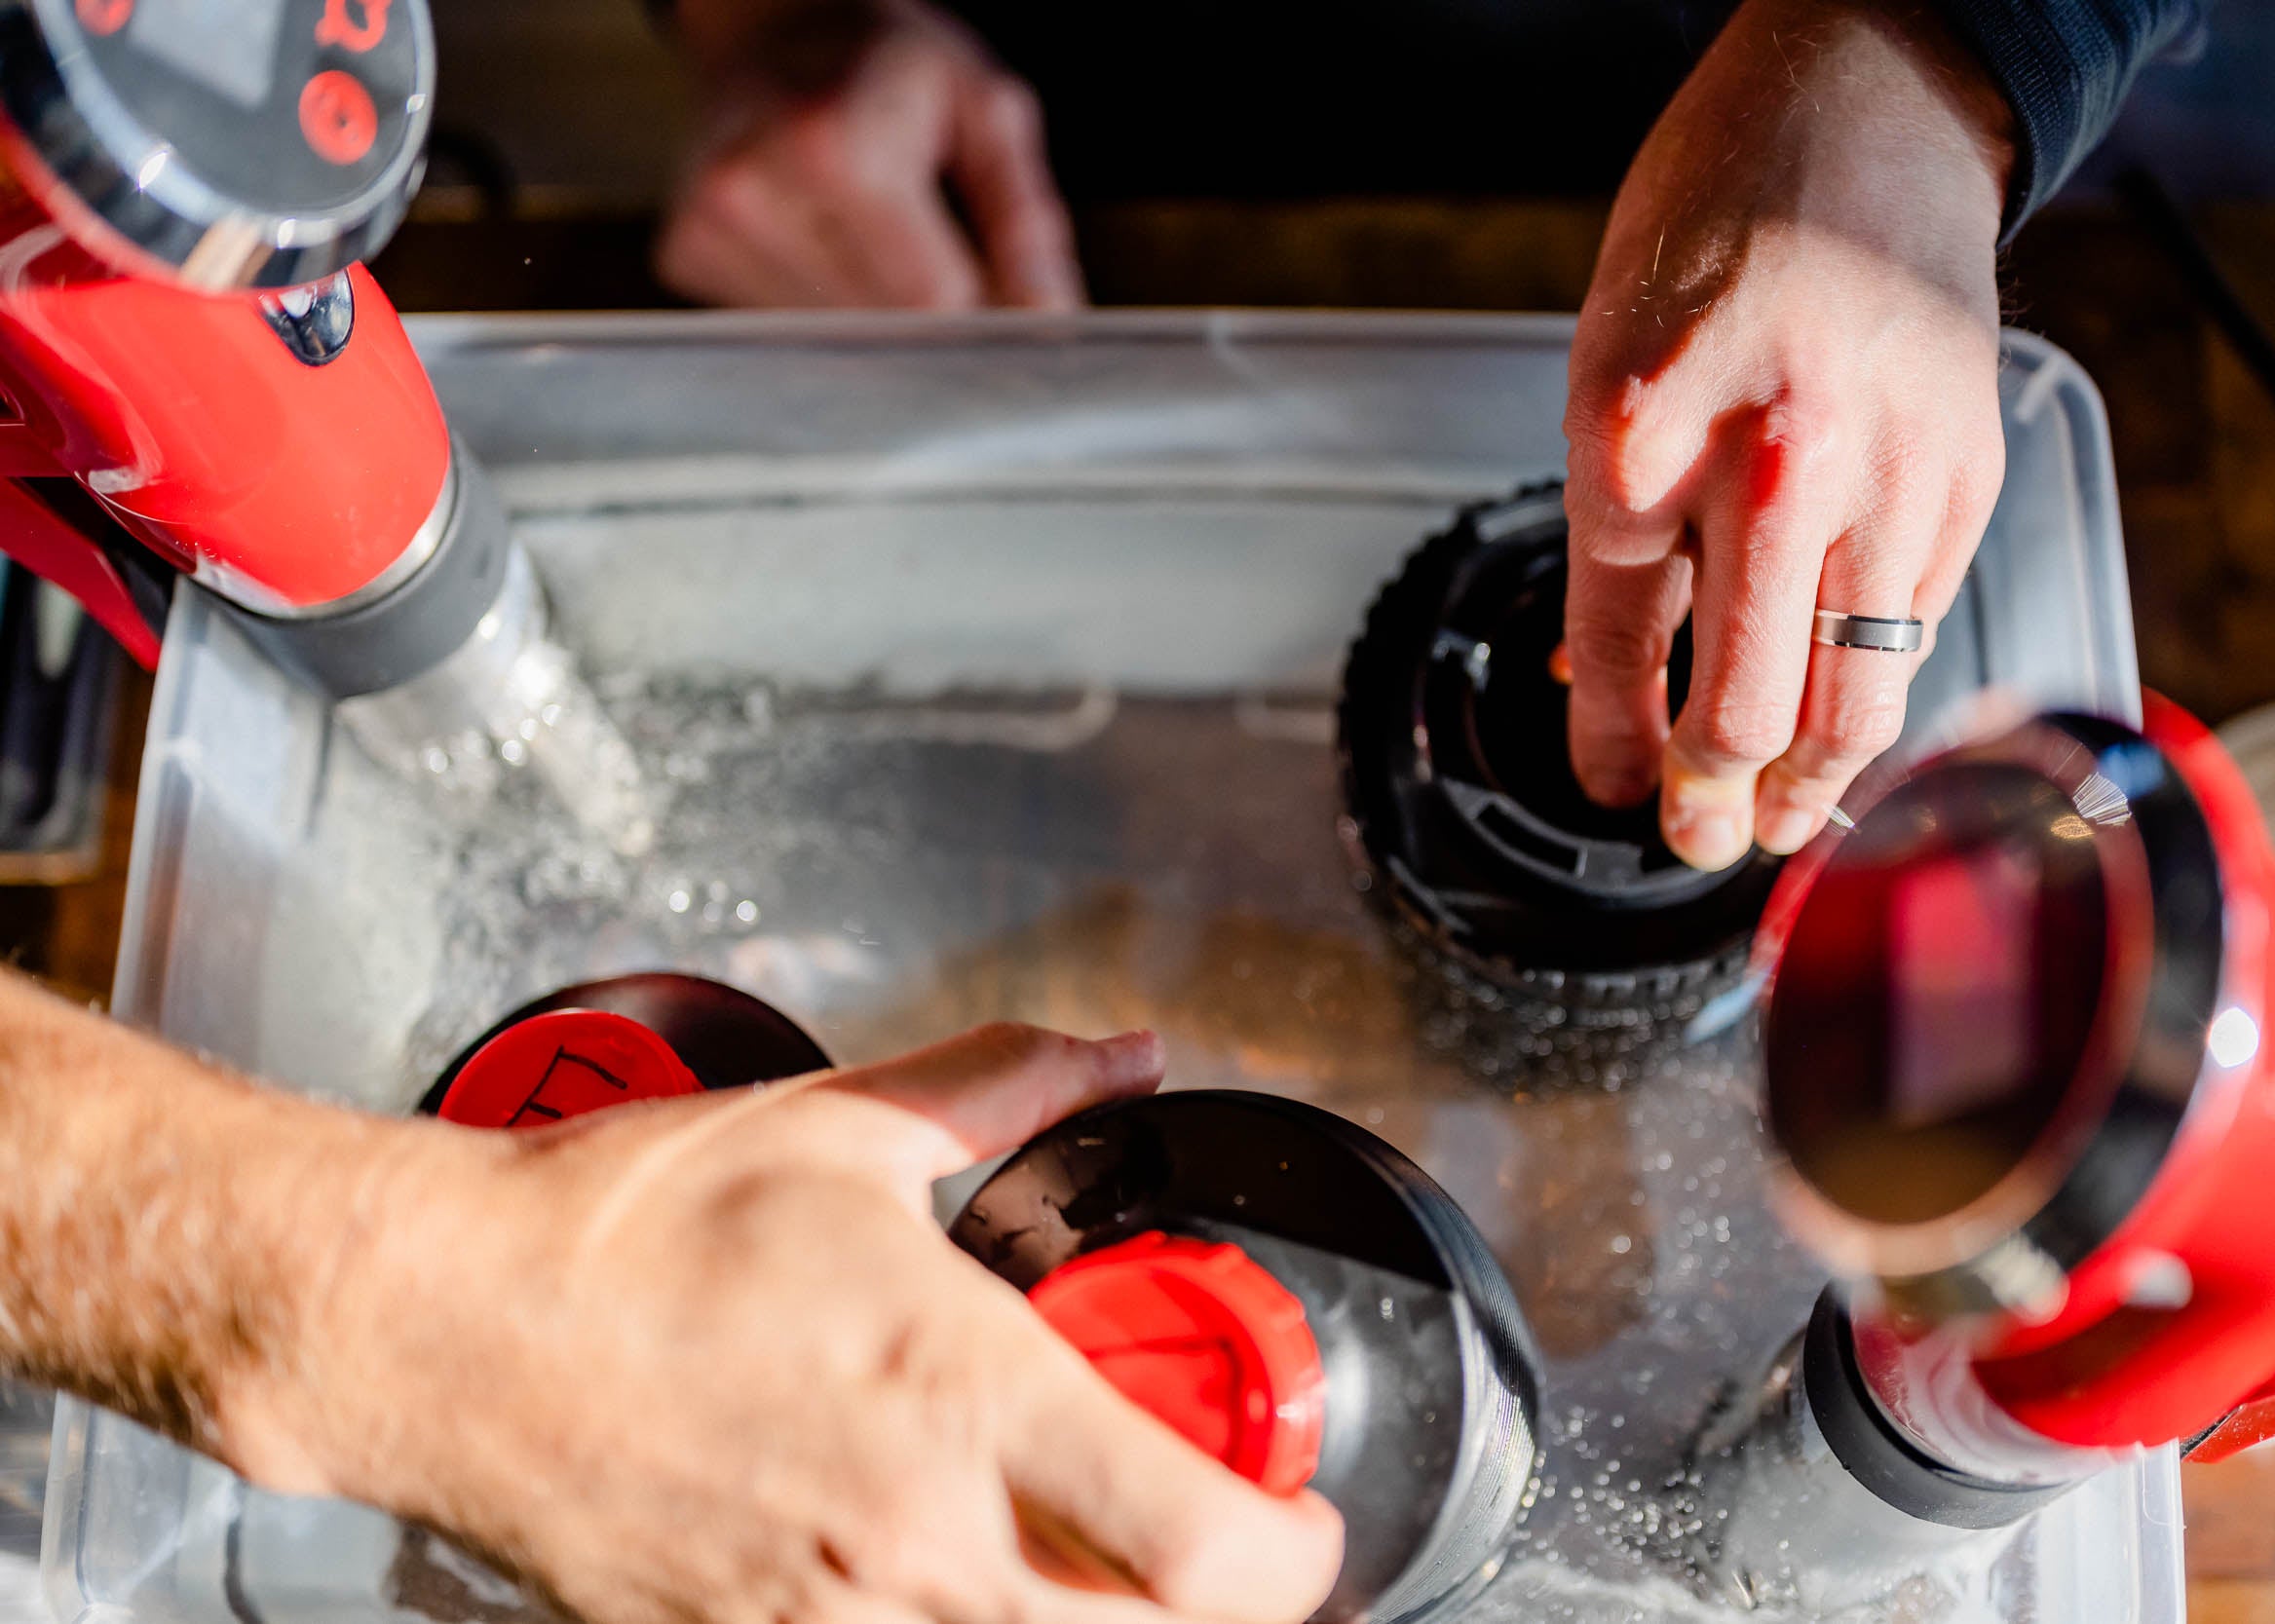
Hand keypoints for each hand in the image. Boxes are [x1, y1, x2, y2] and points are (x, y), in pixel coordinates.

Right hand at [265, 1025, 1340, 1623]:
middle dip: (1215, 1605)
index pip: (1204, 1549)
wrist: (444, 1323)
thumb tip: (1121, 1057)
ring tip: (1082, 1552)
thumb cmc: (625, 1229)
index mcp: (964, 1397)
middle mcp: (916, 1538)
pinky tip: (942, 1568)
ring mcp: (828, 1620)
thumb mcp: (848, 1127)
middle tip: (1213, 1541)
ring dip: (1086, 1622)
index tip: (1302, 1516)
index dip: (1295, 1552)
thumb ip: (1013, 1087)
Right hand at [656, 0, 1082, 309]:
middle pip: (880, 330)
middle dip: (931, 321)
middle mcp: (752, 188)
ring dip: (874, 314)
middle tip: (949, 263)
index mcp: (833, 144)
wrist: (776, 26)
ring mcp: (706, 226)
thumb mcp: (985, 112)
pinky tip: (824, 240)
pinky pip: (784, 327)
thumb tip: (1048, 322)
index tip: (1007, 306)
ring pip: (832, 343)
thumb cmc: (892, 64)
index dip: (982, 316)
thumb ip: (1024, 221)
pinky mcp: (684, 254)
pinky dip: (823, 304)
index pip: (929, 298)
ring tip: (877, 235)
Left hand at [1561, 0, 2015, 868]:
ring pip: (1851, 701)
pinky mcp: (1967, 481)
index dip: (1612, 745)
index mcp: (1643, 432)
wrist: (1862, 115)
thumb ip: (1619, 528)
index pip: (1617, 646)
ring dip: (1811, 789)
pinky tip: (1849, 722)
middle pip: (1742, 706)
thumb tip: (1609, 674)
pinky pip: (1917, 634)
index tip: (1615, 787)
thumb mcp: (1607, 364)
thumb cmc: (1719, 224)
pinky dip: (1878, 694)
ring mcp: (1883, 477)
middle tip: (1699, 838)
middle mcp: (1770, 465)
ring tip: (1783, 825)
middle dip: (1712, 802)